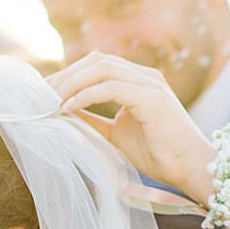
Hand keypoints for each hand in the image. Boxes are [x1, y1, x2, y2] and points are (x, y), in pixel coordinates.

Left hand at [48, 52, 215, 202]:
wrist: (189, 167)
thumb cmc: (158, 153)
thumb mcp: (115, 133)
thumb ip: (93, 120)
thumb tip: (64, 113)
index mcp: (137, 80)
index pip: (96, 65)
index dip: (68, 74)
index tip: (43, 92)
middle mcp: (144, 76)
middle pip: (96, 61)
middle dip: (65, 75)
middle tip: (40, 94)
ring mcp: (149, 84)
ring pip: (101, 69)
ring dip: (71, 83)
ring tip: (50, 100)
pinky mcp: (152, 98)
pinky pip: (111, 87)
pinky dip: (86, 95)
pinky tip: (68, 108)